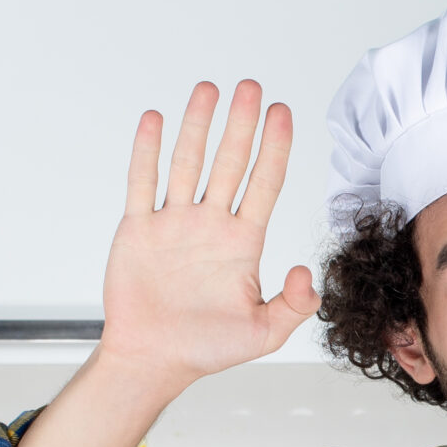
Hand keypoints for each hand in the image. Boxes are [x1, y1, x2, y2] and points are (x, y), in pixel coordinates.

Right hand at [102, 80, 318, 378]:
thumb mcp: (264, 334)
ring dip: (197, 126)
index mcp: (242, 243)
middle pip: (229, 162)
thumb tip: (307, 272)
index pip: (264, 183)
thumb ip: (295, 306)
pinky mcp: (139, 229)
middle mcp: (210, 224)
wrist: (153, 359)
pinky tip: (155, 121)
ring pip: (187, 163)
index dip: (274, 147)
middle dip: (241, 124)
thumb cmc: (206, 348)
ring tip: (208, 90)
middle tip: (250, 88)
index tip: (282, 112)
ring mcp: (174, 223)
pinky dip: (147, 151)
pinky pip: (142, 183)